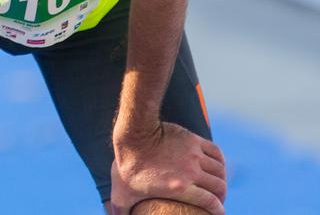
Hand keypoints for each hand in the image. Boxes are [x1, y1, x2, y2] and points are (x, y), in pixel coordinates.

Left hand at [110, 122, 225, 214]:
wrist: (132, 135)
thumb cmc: (127, 166)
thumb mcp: (122, 193)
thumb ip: (120, 211)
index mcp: (179, 188)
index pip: (211, 203)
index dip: (218, 211)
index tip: (218, 213)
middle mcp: (191, 172)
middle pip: (219, 187)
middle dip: (221, 197)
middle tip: (216, 200)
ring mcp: (194, 155)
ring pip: (220, 171)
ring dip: (221, 180)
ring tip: (216, 185)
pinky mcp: (193, 140)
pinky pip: (216, 152)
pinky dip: (220, 162)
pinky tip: (216, 166)